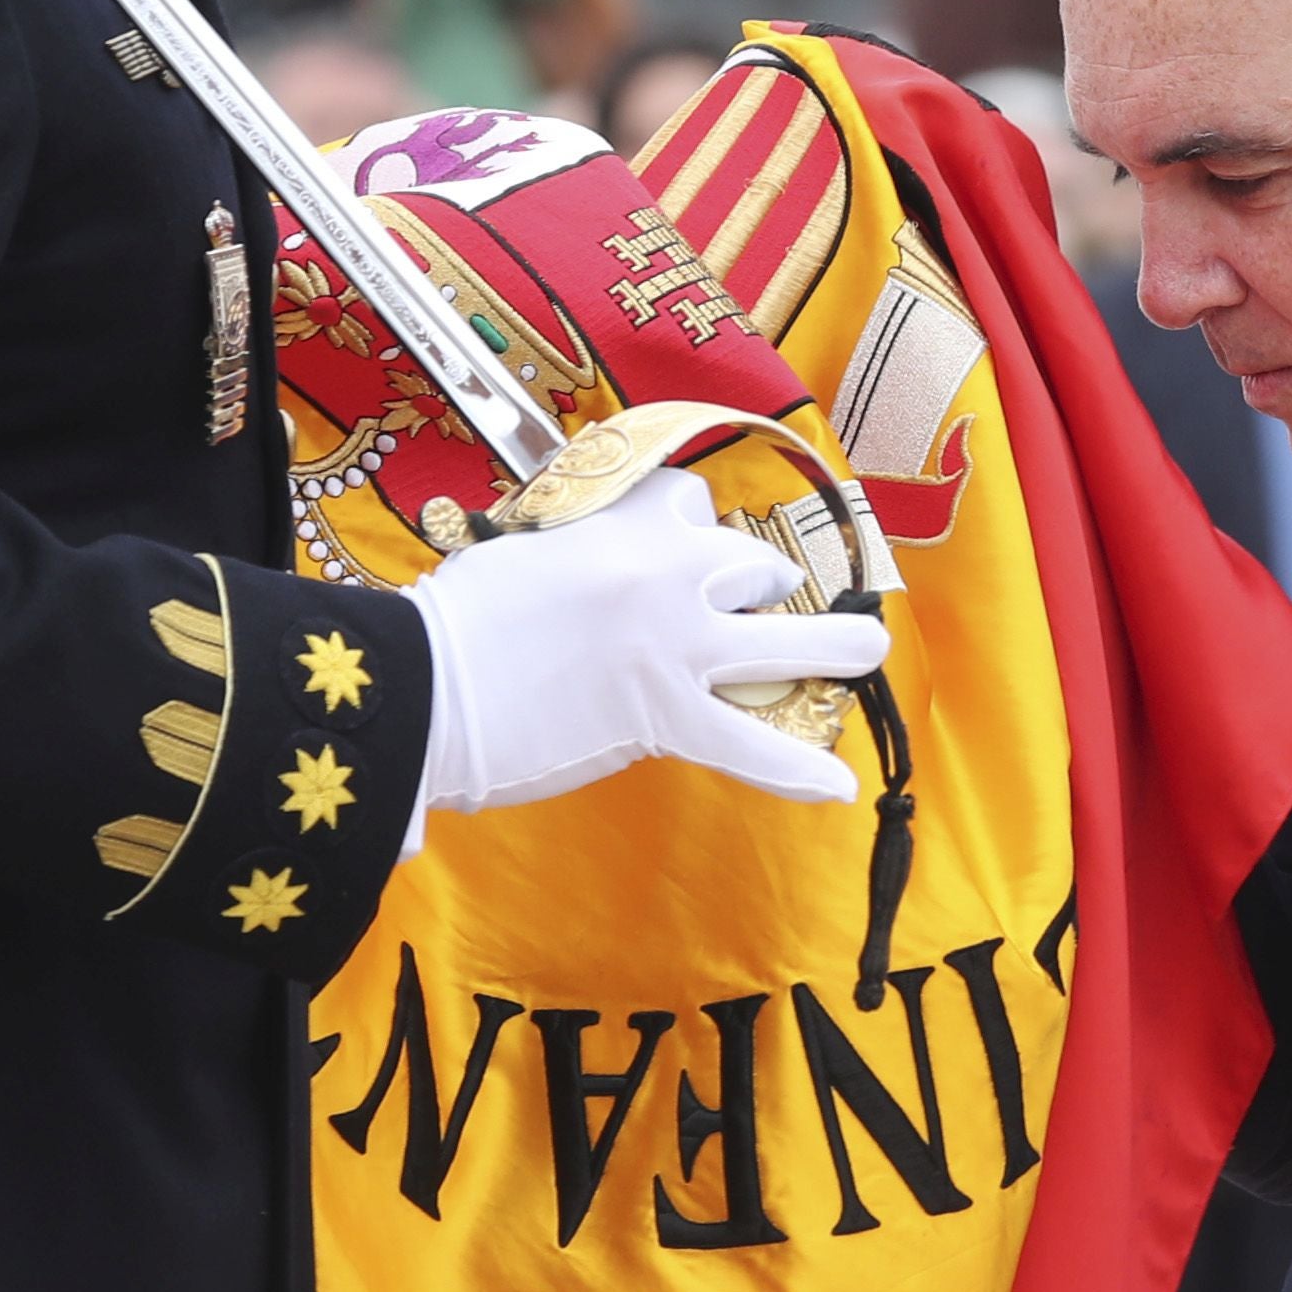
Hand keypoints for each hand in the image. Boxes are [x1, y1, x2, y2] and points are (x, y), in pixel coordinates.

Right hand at [402, 470, 888, 815]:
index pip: (688, 503)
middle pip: (752, 565)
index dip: (694, 527)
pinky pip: (752, 747)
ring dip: (838, 646)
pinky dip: (796, 771)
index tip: (688, 543)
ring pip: (787, 643)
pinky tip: (837, 787)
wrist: (425, 685)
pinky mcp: (668, 717)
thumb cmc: (452, 621)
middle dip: (764, 584)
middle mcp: (667, 574)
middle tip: (768, 599)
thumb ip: (570, 557)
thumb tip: (577, 576)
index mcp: (623, 524)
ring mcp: (677, 646)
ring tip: (865, 650)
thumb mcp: (519, 553)